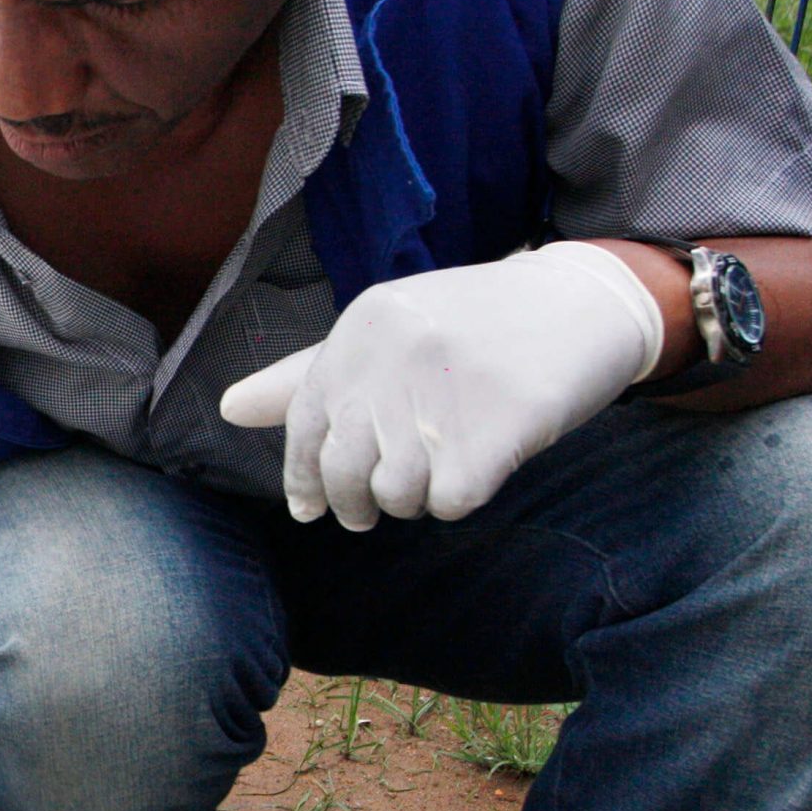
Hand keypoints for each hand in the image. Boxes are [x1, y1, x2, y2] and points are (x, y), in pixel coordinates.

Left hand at [220, 243, 663, 529]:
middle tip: (373, 507)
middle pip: (342, 468)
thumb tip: (227, 409)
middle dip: (352, 503)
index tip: (311, 507)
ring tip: (436, 472)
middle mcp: (396, 353)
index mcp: (363, 326)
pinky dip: (460, 500)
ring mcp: (449, 388)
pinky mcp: (501, 425)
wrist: (584, 303)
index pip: (304, 423)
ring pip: (393, 493)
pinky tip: (478, 469)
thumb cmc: (475, 325)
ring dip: (412, 501)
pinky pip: (450, 503)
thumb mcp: (389, 330)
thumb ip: (310, 374)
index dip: (302, 477)